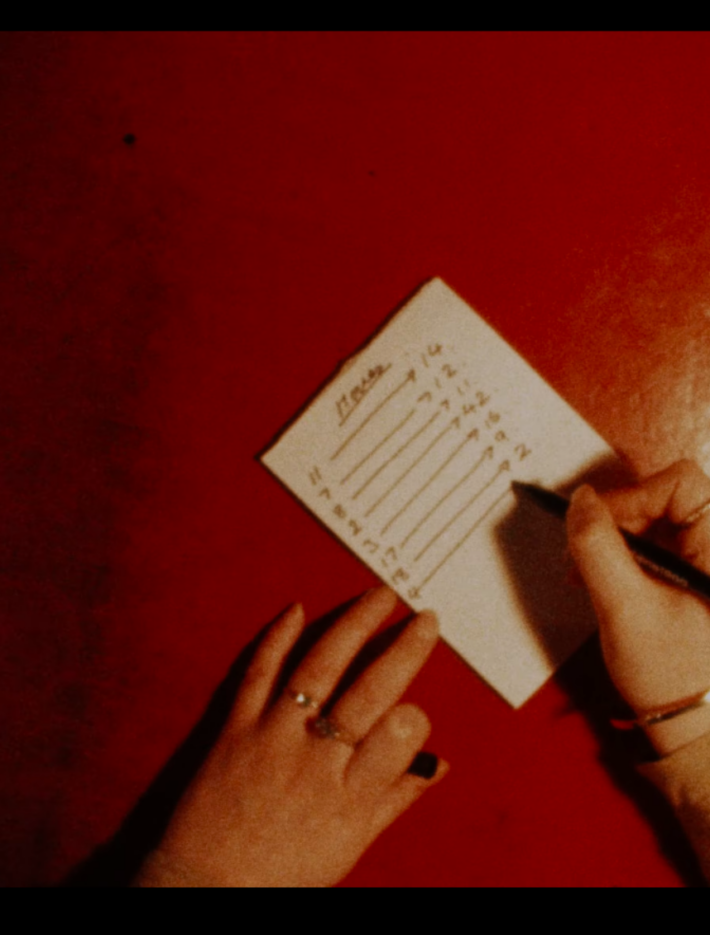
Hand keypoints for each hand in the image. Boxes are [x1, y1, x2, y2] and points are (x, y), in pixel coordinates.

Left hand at [135, 586, 446, 887]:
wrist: (205, 887)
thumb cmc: (281, 873)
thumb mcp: (349, 846)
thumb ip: (394, 799)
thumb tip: (438, 766)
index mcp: (349, 796)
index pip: (397, 738)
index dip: (415, 717)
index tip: (421, 700)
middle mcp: (315, 760)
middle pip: (368, 692)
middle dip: (403, 650)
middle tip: (426, 618)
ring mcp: (273, 736)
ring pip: (319, 668)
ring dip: (353, 626)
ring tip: (380, 596)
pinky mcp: (236, 725)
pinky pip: (258, 672)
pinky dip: (276, 637)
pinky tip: (296, 609)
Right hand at [566, 459, 709, 755]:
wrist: (695, 727)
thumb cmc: (672, 675)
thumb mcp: (624, 609)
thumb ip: (598, 548)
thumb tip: (581, 499)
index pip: (681, 484)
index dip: (634, 497)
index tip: (599, 530)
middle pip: (664, 497)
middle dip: (617, 521)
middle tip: (583, 556)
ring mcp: (704, 562)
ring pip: (655, 519)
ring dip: (615, 539)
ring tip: (587, 574)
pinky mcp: (691, 575)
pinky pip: (655, 544)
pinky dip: (624, 556)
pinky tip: (604, 582)